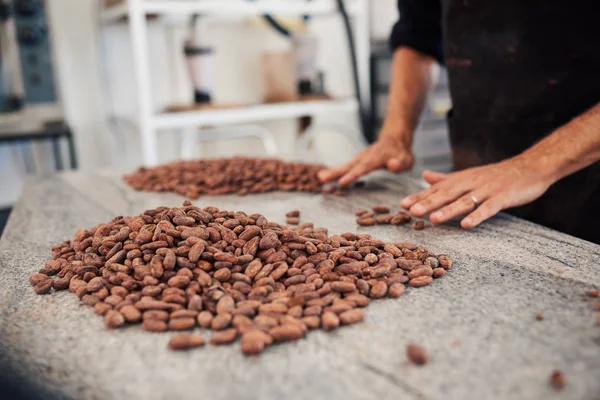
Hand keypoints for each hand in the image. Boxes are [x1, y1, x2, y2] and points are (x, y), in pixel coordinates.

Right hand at [318, 136, 413, 186]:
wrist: (395, 138)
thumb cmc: (402, 153)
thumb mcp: (407, 159)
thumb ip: (401, 163)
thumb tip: (393, 165)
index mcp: (376, 158)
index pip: (363, 168)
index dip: (353, 175)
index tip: (342, 182)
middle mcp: (365, 157)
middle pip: (349, 166)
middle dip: (335, 172)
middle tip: (321, 178)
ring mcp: (360, 158)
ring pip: (345, 165)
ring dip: (333, 171)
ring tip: (320, 178)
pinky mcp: (358, 160)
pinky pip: (346, 166)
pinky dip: (336, 171)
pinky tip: (326, 177)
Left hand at [400, 156, 554, 227]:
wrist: (530, 167)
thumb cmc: (497, 174)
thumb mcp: (469, 174)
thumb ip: (446, 178)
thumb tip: (424, 175)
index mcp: (462, 179)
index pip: (437, 189)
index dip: (419, 196)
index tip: (402, 205)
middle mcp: (471, 183)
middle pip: (447, 194)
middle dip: (428, 203)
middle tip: (411, 211)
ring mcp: (487, 190)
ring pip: (465, 201)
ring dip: (449, 210)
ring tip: (433, 219)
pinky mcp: (503, 197)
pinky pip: (488, 208)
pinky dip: (477, 216)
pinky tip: (466, 225)